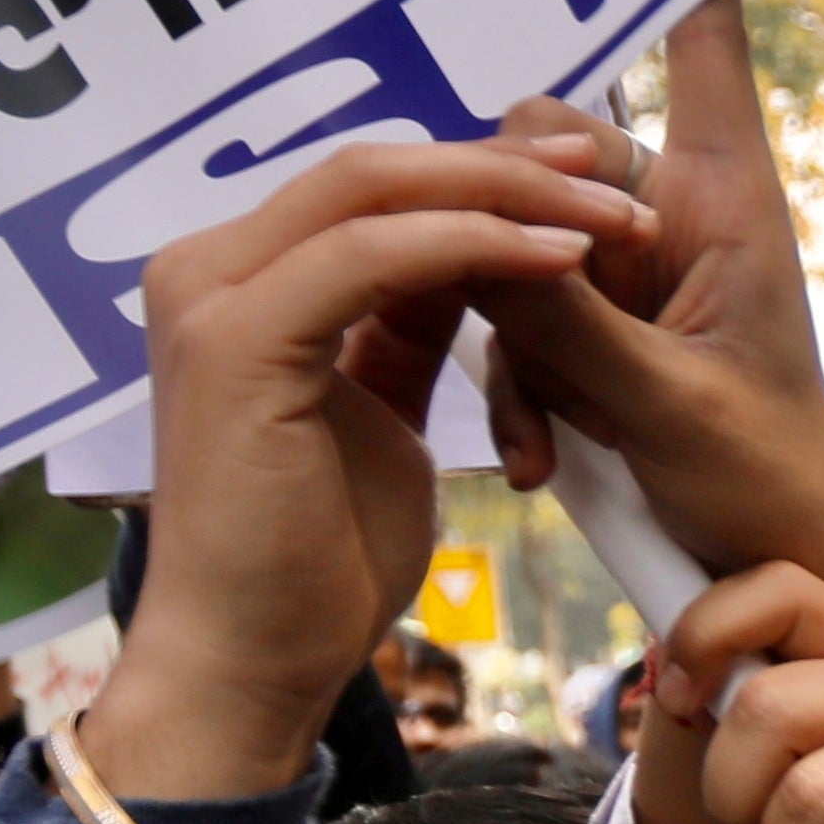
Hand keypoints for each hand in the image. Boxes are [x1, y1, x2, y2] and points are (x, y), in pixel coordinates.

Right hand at [94, 134, 641, 796]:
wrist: (256, 661)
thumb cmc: (321, 559)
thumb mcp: (385, 409)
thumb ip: (405, 321)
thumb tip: (466, 254)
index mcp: (240, 276)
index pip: (372, 186)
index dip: (483, 171)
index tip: (591, 177)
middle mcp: (208, 266)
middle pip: (374, 169)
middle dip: (505, 162)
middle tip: (614, 165)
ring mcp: (211, 295)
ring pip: (375, 192)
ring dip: (507, 194)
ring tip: (614, 215)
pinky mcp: (234, 338)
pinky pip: (372, 257)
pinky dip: (476, 248)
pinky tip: (564, 261)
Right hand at [466, 0, 823, 604]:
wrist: (768, 581)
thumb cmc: (762, 489)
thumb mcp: (667, 408)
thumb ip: (571, 324)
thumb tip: (483, 238)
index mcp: (728, 207)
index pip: (706, 54)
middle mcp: (673, 218)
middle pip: (545, 140)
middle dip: (516, 219)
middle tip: (539, 326)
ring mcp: (622, 271)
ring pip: (508, 234)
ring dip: (515, 339)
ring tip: (556, 441)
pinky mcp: (588, 328)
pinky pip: (509, 314)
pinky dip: (517, 390)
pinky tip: (541, 466)